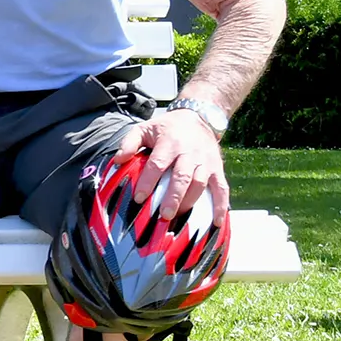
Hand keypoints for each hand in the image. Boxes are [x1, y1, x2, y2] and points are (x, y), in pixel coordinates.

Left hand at [114, 108, 229, 223]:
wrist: (199, 117)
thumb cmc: (167, 128)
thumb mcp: (144, 128)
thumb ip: (129, 143)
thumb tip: (117, 160)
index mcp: (169, 143)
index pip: (158, 164)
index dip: (148, 181)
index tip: (139, 198)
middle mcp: (189, 153)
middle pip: (182, 177)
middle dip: (173, 197)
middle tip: (164, 215)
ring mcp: (206, 162)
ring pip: (200, 184)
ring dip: (190, 202)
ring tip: (179, 218)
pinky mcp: (218, 169)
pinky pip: (222, 188)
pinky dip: (221, 206)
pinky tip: (216, 222)